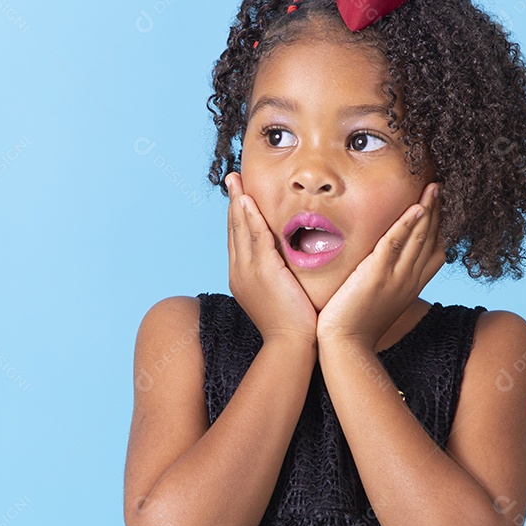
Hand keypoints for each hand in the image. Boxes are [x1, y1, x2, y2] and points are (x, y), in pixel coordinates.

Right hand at [226, 172, 317, 346]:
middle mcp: (240, 272)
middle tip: (232, 179)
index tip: (238, 196)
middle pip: (234, 230)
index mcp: (242, 277)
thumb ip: (281, 276)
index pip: (239, 239)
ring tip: (235, 181)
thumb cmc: (293, 326)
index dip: (237, 216)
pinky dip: (250, 217)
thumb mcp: (282, 295)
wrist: (291, 346)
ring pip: (241, 230)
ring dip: (238, 202)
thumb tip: (289, 263)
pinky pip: (255, 238)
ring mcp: (248, 271)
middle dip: (233, 203)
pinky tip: (246, 201)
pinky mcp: (263, 271)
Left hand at [316, 182, 445, 349]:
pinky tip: (416, 207)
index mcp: (411, 285)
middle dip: (438, 212)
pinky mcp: (376, 275)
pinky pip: (395, 244)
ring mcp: (395, 277)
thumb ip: (386, 280)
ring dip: (428, 210)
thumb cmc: (357, 325)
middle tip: (442, 187)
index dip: (441, 227)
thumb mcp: (380, 300)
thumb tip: (382, 264)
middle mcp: (409, 280)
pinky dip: (407, 225)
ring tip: (435, 187)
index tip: (443, 206)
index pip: (435, 251)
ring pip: (418, 238)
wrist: (346, 345)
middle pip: (431, 239)